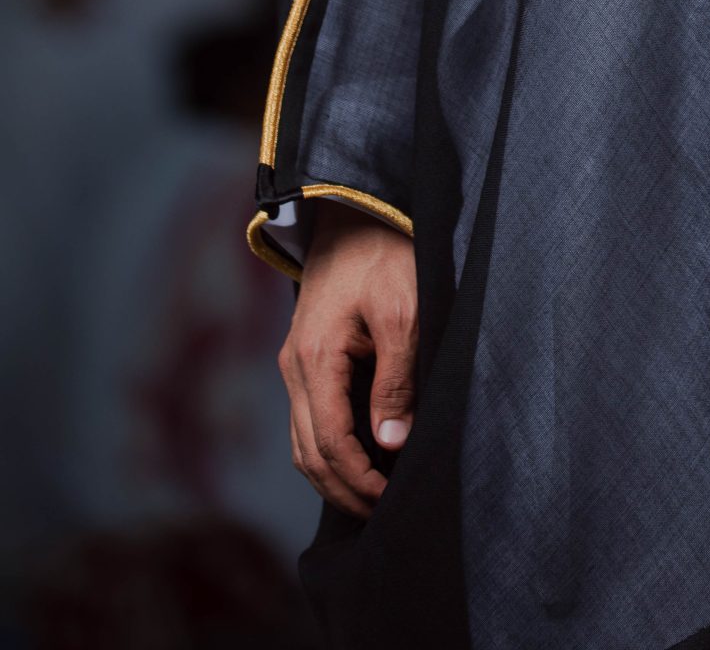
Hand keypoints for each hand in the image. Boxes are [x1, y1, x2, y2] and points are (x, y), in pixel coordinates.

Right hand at [278, 203, 417, 517]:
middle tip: (386, 512)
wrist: (356, 209)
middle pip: (309, 454)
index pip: (330, 443)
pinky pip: (310, 419)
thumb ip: (396, 380)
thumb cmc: (386, 253)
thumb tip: (392, 444)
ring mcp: (295, 363)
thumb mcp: (404, 311)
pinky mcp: (305, 357)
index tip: (392, 499)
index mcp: (315, 358)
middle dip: (345, 490)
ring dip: (334, 475)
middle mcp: (294, 367)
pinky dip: (330, 448)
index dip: (360, 479)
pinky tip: (361, 458)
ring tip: (375, 495)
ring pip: (303, 442)